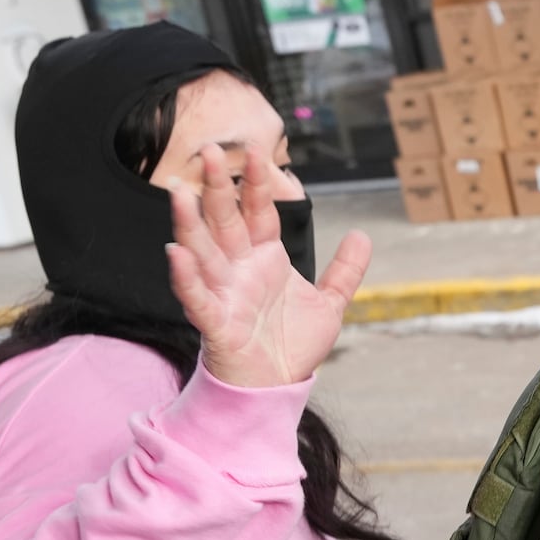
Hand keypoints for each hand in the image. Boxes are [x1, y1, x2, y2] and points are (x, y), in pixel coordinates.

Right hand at [165, 143, 367, 388]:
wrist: (278, 387)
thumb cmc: (293, 344)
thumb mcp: (330, 305)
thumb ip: (345, 271)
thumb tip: (362, 235)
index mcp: (265, 259)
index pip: (259, 213)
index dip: (257, 184)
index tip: (257, 152)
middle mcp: (240, 270)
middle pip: (225, 221)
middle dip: (217, 189)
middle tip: (210, 152)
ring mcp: (225, 293)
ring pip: (203, 252)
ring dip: (190, 223)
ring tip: (179, 193)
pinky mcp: (216, 323)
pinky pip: (198, 297)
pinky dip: (187, 277)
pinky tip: (176, 254)